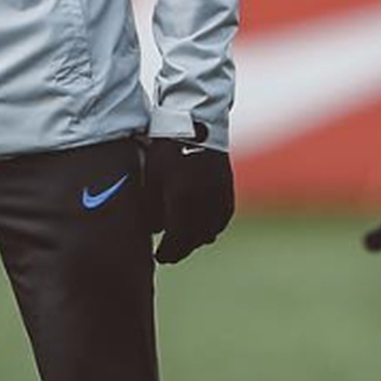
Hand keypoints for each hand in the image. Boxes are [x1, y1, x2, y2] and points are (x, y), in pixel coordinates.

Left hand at [144, 137, 234, 263]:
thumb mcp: (152, 176)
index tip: (159, 258)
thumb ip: (152, 207)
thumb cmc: (166, 148)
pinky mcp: (228, 189)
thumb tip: (154, 232)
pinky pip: (221, 218)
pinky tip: (201, 227)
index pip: (177, 238)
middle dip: (181, 249)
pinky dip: (211, 226)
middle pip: (195, 238)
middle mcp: (204, 199)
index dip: (168, 252)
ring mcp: (219, 195)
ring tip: (183, 239)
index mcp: (182, 196)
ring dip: (196, 239)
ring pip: (210, 231)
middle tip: (169, 254)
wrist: (195, 122)